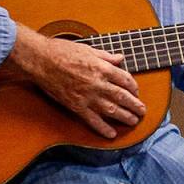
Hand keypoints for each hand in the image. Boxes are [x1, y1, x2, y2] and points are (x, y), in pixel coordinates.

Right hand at [10, 26, 145, 138]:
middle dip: (135, 105)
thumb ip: (106, 56)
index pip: (125, 79)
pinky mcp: (76, 106)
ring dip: (125, 117)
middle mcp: (98, 83)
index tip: (136, 92)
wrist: (41, 60)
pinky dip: (103, 128)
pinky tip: (112, 134)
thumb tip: (120, 58)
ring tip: (134, 121)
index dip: (133, 87)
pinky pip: (93, 120)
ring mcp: (87, 96)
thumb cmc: (63, 51)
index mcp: (102, 68)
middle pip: (122, 96)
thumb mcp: (88, 49)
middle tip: (142, 111)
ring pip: (112, 110)